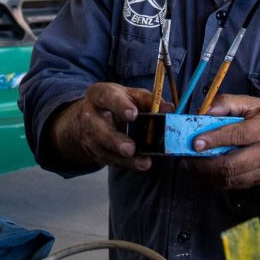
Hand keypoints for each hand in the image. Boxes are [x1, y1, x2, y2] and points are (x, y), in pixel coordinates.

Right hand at [48, 82, 165, 171]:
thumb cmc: (118, 102)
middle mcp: (90, 114)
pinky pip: (108, 159)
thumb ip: (150, 101)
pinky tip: (139, 164)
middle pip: (98, 128)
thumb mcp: (131, 96)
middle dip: (114, 140)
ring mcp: (89, 135)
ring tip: (142, 163)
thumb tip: (170, 109)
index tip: (133, 115)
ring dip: (122, 158)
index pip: (108, 98)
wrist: (95, 115)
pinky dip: (125, 163)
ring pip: (102, 149)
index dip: (120, 106)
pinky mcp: (93, 150)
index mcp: (99, 94)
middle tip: (131, 149)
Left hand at [186, 94, 259, 188]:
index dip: (214, 140)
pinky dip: (215, 180)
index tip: (195, 142)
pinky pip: (233, 185)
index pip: (237, 136)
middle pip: (232, 165)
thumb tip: (206, 111)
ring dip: (207, 174)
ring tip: (192, 165)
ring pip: (230, 179)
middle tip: (187, 158)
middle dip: (205, 164)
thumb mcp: (253, 103)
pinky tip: (206, 171)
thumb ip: (228, 103)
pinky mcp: (259, 181)